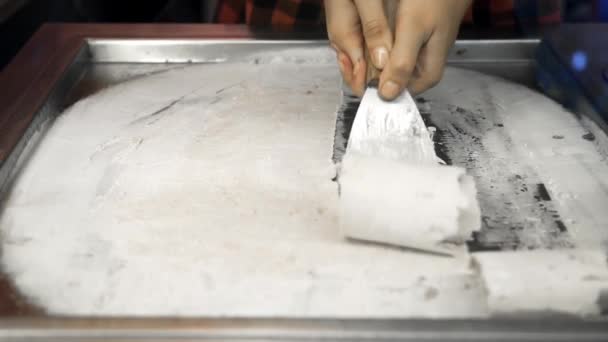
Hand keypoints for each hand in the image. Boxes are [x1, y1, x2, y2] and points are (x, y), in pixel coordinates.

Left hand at [325, 0, 470, 99]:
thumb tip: (387, 94)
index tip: (355, 72)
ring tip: (361, 45)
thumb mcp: (414, 30)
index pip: (391, 95)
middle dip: (367, 72)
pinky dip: (375, 47)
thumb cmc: (436, 1)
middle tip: (350, 58)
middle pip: (386, 83)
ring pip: (384, 68)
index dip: (370, 86)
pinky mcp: (408, 46)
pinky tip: (369, 37)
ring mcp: (413, 58)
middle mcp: (419, 70)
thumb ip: (402, 63)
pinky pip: (386, 54)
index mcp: (425, 75)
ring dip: (369, 59)